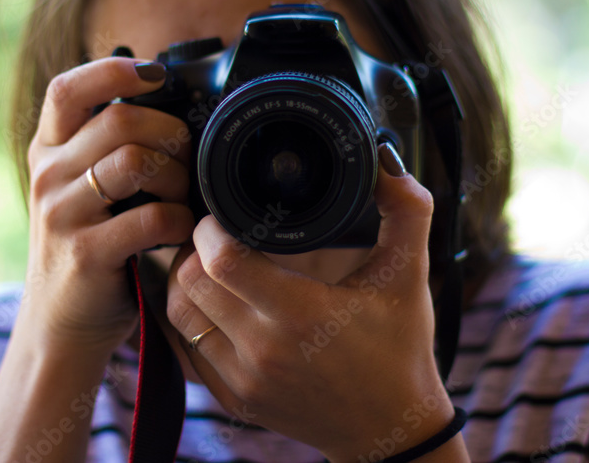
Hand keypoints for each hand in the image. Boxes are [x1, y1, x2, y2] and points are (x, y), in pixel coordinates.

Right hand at [20, 57, 194, 355]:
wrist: (62, 324)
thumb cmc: (91, 246)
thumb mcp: (85, 188)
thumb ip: (110, 147)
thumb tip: (175, 104)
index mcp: (48, 150)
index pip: (68, 89)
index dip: (114, 71)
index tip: (157, 75)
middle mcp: (47, 175)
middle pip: (121, 121)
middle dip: (171, 136)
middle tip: (186, 163)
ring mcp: (61, 214)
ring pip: (136, 161)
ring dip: (177, 178)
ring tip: (183, 200)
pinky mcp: (85, 253)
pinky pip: (150, 217)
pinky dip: (178, 221)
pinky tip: (179, 233)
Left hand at [166, 144, 455, 461]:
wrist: (390, 431)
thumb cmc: (400, 349)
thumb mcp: (409, 275)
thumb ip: (406, 210)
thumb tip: (384, 158)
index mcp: (300, 315)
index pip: (220, 260)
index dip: (211, 227)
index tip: (224, 213)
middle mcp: (263, 350)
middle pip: (189, 281)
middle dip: (193, 247)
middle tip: (214, 230)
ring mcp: (243, 380)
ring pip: (180, 313)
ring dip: (186, 280)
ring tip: (210, 261)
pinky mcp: (233, 399)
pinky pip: (186, 347)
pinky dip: (192, 317)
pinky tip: (214, 299)